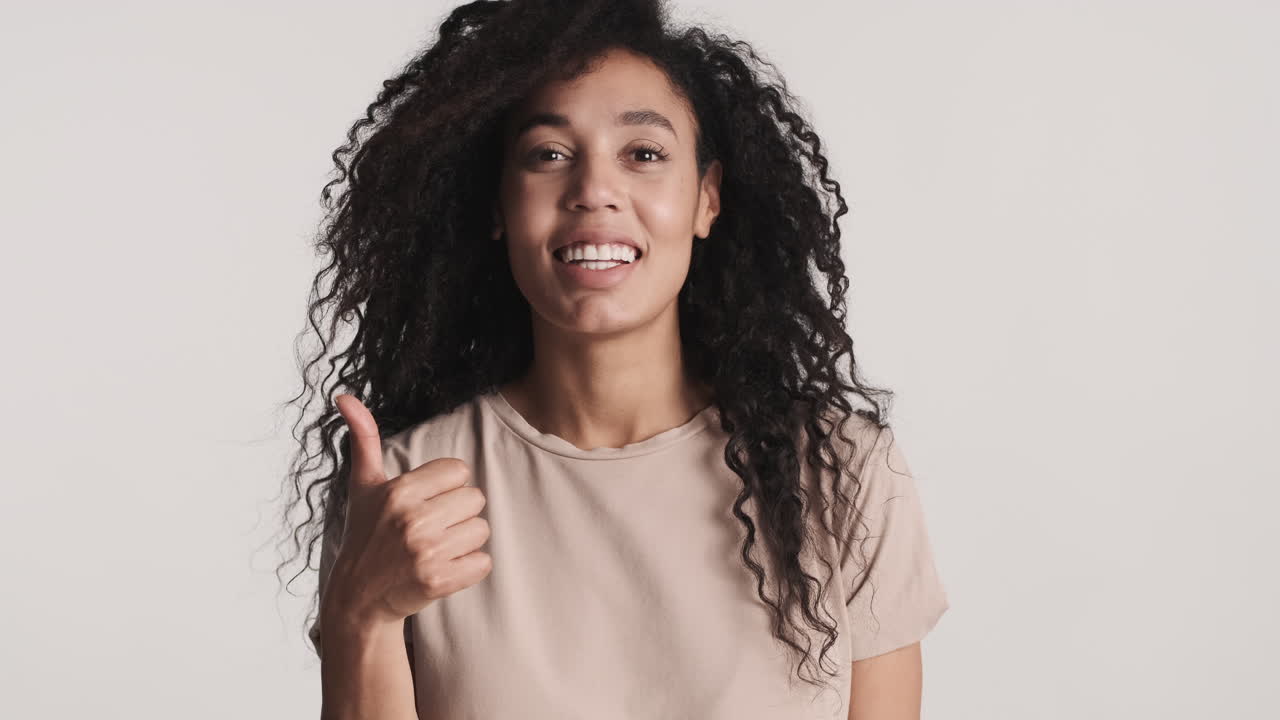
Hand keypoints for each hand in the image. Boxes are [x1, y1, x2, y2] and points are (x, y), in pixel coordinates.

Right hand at [325, 394, 492, 627]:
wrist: (358, 598)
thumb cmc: (366, 534)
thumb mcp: (363, 484)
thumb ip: (363, 438)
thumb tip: (344, 395)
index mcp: (399, 491)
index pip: (459, 471)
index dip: (447, 487)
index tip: (425, 502)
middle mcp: (412, 519)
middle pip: (476, 499)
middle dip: (459, 513)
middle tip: (432, 528)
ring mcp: (425, 552)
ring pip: (482, 530)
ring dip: (465, 541)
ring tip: (436, 549)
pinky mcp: (438, 581)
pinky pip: (483, 563)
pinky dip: (470, 567)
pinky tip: (443, 569)